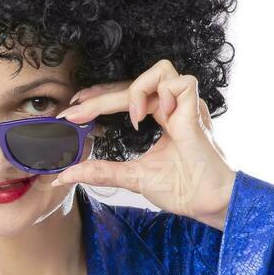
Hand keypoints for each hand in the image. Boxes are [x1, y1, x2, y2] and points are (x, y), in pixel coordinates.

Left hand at [49, 59, 236, 228]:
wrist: (209, 203)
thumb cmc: (182, 189)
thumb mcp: (132, 177)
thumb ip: (101, 171)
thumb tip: (64, 175)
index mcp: (163, 118)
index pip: (127, 96)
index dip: (100, 98)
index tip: (74, 109)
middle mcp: (175, 108)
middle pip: (135, 84)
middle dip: (101, 96)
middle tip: (76, 111)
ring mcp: (187, 107)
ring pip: (161, 71)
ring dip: (137, 90)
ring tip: (132, 118)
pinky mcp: (198, 111)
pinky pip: (182, 82)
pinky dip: (163, 94)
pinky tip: (154, 117)